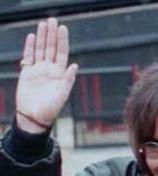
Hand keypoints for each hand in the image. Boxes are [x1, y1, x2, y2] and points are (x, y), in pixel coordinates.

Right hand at [15, 18, 77, 132]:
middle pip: (51, 47)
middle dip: (52, 34)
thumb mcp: (62, 94)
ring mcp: (39, 70)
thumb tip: (75, 65)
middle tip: (52, 20)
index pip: (62, 53)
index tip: (63, 28)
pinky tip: (31, 36)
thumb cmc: (51, 109)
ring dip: (41, 37)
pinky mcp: (27, 73)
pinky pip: (28, 57)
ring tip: (43, 24)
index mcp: (61, 73)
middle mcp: (51, 69)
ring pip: (40, 49)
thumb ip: (68, 80)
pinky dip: (29, 47)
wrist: (34, 117)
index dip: (62, 40)